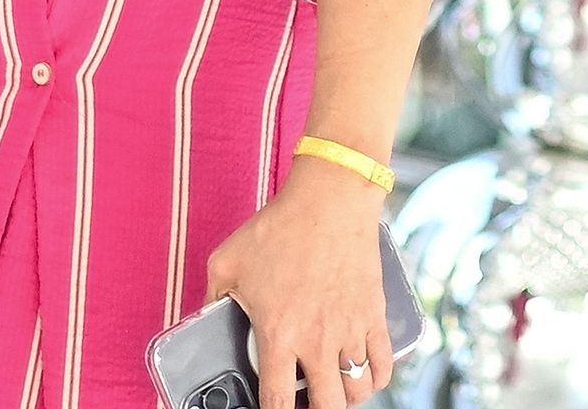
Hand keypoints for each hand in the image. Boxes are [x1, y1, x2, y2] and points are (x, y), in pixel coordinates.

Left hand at [203, 155, 394, 407]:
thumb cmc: (278, 227)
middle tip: (303, 400)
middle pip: (325, 406)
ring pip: (356, 390)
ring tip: (331, 390)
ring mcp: (351, 329)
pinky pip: (383, 363)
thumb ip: (211, 299)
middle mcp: (318, 340)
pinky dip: (375, 378)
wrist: (330, 198)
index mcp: (279, 334)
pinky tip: (363, 375)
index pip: (275, 401)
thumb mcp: (227, 263)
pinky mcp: (375, 313)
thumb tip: (203, 318)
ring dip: (343, 397)